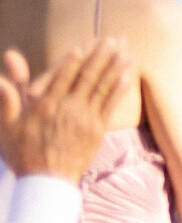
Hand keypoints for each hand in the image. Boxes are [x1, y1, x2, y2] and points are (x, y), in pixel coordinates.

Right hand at [0, 40, 129, 180]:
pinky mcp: (97, 130)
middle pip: (87, 76)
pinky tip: (128, 76)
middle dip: (101, 56)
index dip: (75, 59)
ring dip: (115, 67)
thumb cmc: (23, 153)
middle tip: (113, 39)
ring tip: (126, 50)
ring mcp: (85, 119)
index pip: (62, 76)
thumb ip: (7, 99)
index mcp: (45, 105)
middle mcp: (67, 108)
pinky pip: (110, 105)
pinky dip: (119, 89)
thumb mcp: (7, 125)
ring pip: (102, 87)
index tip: (85, 45)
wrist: (46, 182)